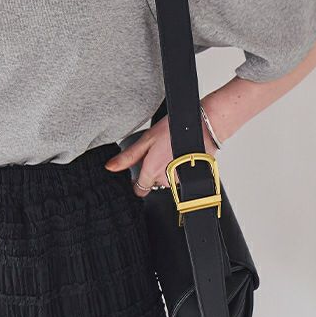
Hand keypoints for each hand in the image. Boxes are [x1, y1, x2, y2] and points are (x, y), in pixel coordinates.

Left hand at [104, 104, 218, 196]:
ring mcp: (181, 181)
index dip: (137, 183)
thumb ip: (128, 156)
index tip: (138, 176)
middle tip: (158, 153)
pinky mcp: (193, 178)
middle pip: (154, 183)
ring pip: (168, 180)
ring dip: (167, 170)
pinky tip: (181, 156)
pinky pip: (181, 178)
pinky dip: (180, 169)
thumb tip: (110, 167)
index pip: (139, 190)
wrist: (205, 126)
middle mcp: (166, 180)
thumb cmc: (176, 129)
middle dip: (153, 172)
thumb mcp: (147, 139)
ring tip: (171, 151)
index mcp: (152, 170)